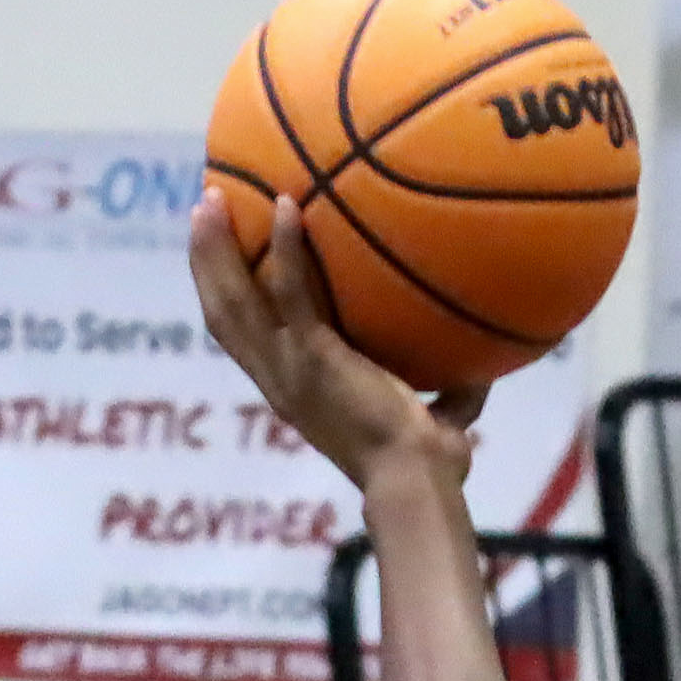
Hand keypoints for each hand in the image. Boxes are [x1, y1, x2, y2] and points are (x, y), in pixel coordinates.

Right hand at [186, 191, 480, 490]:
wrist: (417, 482)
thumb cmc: (426, 464)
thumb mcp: (428, 420)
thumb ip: (443, 394)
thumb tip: (478, 373)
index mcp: (294, 393)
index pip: (243, 341)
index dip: (226, 298)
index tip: (222, 258)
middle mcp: (279, 382)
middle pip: (223, 315)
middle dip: (207, 262)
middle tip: (203, 211)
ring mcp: (290, 371)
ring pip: (234, 302)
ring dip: (217, 249)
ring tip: (211, 198)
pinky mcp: (313, 359)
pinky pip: (291, 293)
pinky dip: (286, 249)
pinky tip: (286, 206)